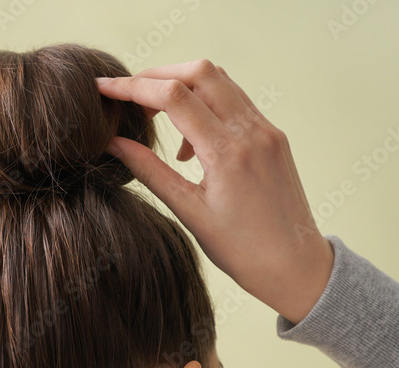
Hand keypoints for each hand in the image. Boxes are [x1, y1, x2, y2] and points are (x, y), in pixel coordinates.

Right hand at [96, 60, 333, 323]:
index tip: (104, 89)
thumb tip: (112, 143)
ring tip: (154, 116)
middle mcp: (251, 132)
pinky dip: (204, 104)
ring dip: (182, 86)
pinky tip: (189, 140)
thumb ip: (149, 171)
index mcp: (227, 153)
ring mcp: (266, 130)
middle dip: (157, 75)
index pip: (173, 97)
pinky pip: (234, 102)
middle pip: (198, 72)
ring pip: (219, 80)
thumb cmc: (241, 250)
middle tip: (128, 95)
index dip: (132, 87)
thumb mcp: (187, 212)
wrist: (295, 265)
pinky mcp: (273, 136)